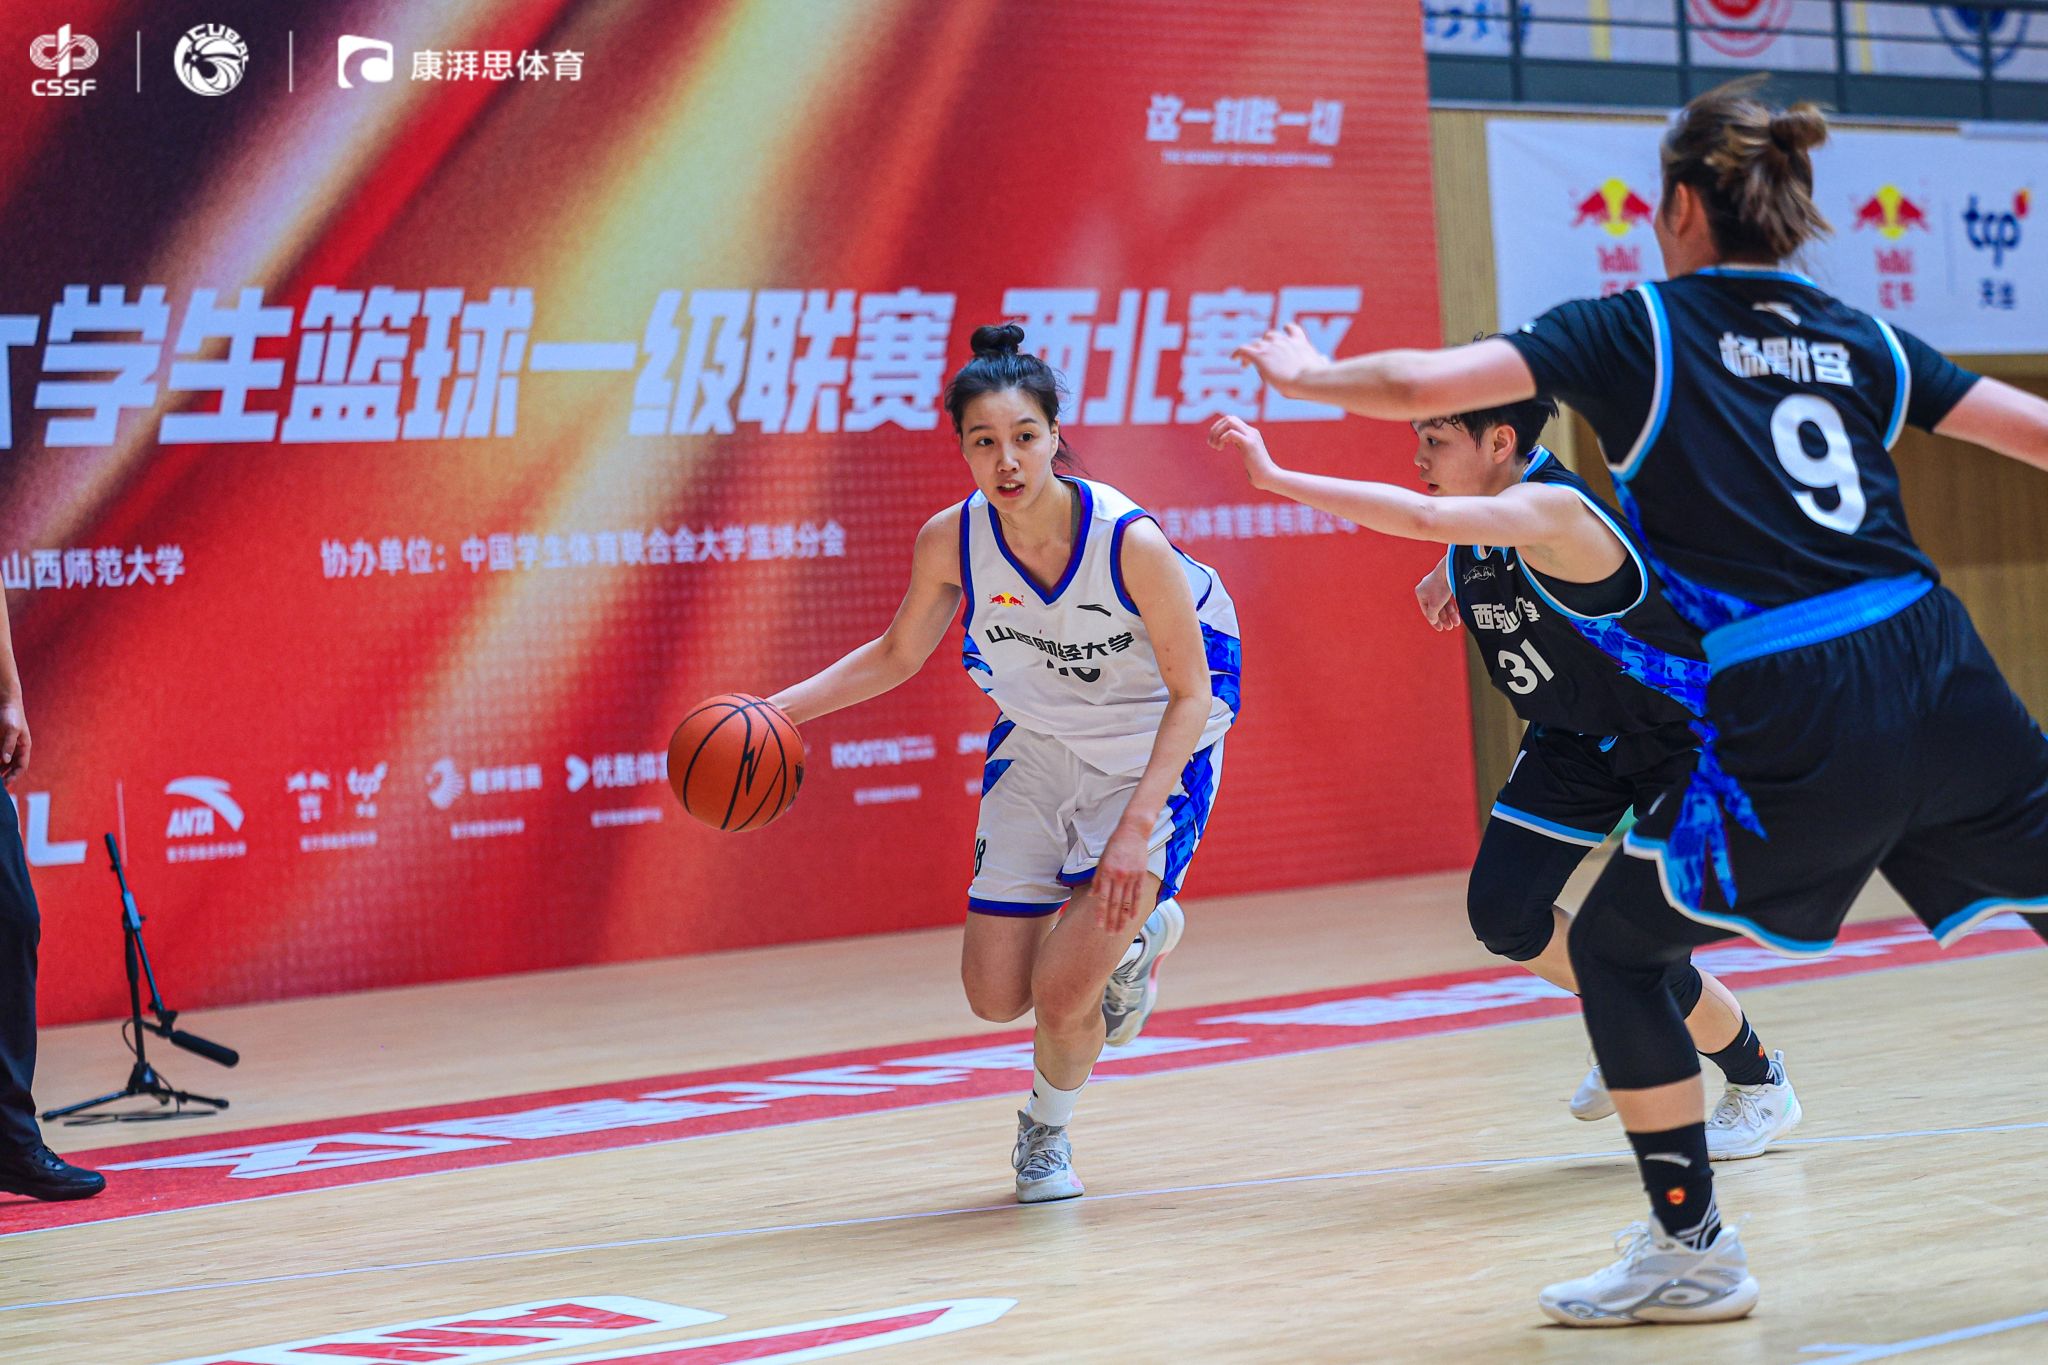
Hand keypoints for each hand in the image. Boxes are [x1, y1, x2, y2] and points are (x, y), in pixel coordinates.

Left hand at [0, 698, 27, 784]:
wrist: (5, 701)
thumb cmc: (11, 714)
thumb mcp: (11, 730)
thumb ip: (7, 745)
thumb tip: (4, 761)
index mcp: (24, 746)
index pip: (21, 766)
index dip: (14, 776)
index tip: (5, 783)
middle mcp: (16, 748)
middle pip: (12, 767)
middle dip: (6, 776)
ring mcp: (7, 745)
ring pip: (3, 762)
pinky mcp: (0, 741)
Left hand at [1094, 819, 1151, 933]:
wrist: (1133, 831)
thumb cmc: (1114, 845)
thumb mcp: (1101, 860)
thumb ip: (1097, 879)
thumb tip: (1093, 896)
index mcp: (1106, 872)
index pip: (1102, 898)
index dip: (1101, 913)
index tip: (1099, 925)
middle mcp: (1118, 876)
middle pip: (1114, 903)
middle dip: (1111, 920)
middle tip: (1110, 934)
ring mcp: (1131, 876)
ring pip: (1126, 902)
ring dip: (1122, 918)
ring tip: (1120, 931)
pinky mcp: (1141, 874)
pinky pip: (1138, 894)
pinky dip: (1135, 907)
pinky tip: (1132, 918)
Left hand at [1208, 415, 1280, 490]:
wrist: (1269, 477)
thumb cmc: (1257, 471)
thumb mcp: (1246, 454)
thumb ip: (1240, 445)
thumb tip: (1229, 443)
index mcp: (1250, 433)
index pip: (1231, 419)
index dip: (1219, 427)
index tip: (1213, 441)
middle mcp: (1251, 432)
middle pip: (1229, 418)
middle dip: (1215, 428)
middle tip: (1211, 444)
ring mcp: (1251, 436)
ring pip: (1229, 422)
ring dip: (1217, 432)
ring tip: (1215, 446)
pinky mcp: (1249, 444)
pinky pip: (1231, 433)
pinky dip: (1221, 439)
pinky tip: (1220, 448)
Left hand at [1231, 322, 1327, 397]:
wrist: (1308, 380)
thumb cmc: (1317, 378)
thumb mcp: (1321, 366)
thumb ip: (1320, 361)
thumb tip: (1324, 360)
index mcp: (1299, 342)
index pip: (1289, 329)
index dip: (1283, 332)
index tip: (1279, 337)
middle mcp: (1284, 341)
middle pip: (1269, 336)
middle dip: (1265, 345)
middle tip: (1261, 356)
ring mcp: (1271, 347)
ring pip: (1256, 344)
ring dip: (1251, 352)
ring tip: (1245, 364)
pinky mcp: (1260, 356)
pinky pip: (1243, 350)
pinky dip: (1237, 353)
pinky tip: (1233, 359)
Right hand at [1416, 562, 1459, 631]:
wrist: (1450, 570)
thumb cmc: (1439, 587)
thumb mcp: (1434, 605)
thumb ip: (1432, 614)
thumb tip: (1432, 620)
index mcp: (1420, 593)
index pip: (1427, 611)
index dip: (1434, 621)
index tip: (1441, 629)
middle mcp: (1428, 589)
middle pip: (1436, 608)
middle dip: (1444, 618)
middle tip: (1450, 627)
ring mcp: (1438, 586)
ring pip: (1444, 603)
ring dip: (1450, 614)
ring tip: (1456, 623)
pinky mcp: (1447, 583)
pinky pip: (1449, 598)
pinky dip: (1453, 606)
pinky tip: (1458, 614)